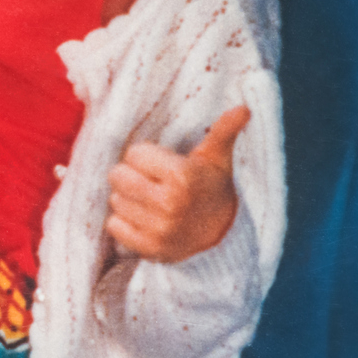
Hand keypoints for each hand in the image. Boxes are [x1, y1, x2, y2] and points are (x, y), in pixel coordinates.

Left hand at [105, 105, 250, 261]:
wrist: (220, 234)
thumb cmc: (211, 186)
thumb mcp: (217, 158)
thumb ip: (224, 131)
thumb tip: (243, 108)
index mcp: (182, 176)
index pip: (134, 154)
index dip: (144, 156)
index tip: (160, 164)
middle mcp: (169, 204)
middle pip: (118, 176)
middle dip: (130, 174)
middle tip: (149, 181)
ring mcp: (159, 229)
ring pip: (115, 201)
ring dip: (127, 198)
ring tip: (148, 200)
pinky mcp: (149, 249)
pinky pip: (114, 226)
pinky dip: (123, 222)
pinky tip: (143, 218)